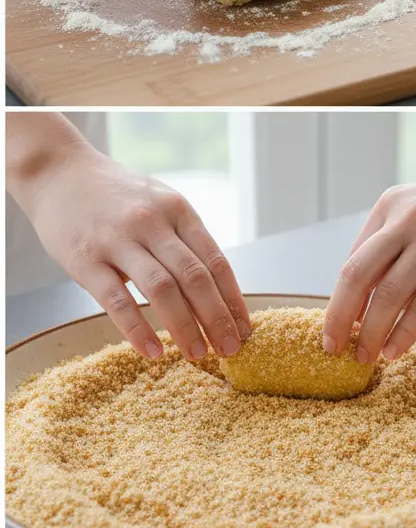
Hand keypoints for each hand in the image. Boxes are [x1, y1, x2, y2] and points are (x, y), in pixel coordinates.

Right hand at [11, 128, 249, 360]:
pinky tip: (153, 351)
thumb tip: (214, 288)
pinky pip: (116, 300)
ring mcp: (119, 240)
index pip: (216, 261)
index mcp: (179, 211)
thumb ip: (185, 239)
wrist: (59, 172)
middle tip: (230, 350)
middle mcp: (154, 223)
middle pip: (195, 278)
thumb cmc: (117, 195)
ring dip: (185, 327)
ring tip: (198, 355)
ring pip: (162, 290)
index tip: (245, 329)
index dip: (233, 299)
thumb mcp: (161, 203)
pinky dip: (138, 329)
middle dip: (217, 318)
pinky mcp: (85, 258)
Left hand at [324, 147, 415, 361]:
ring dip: (373, 333)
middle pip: (359, 276)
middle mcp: (408, 220)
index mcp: (389, 206)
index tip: (334, 326)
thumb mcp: (414, 208)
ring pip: (391, 295)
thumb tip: (358, 298)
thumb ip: (387, 245)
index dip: (339, 299)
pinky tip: (395, 348)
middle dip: (340, 318)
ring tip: (367, 355)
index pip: (352, 260)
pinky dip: (406, 332)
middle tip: (333, 346)